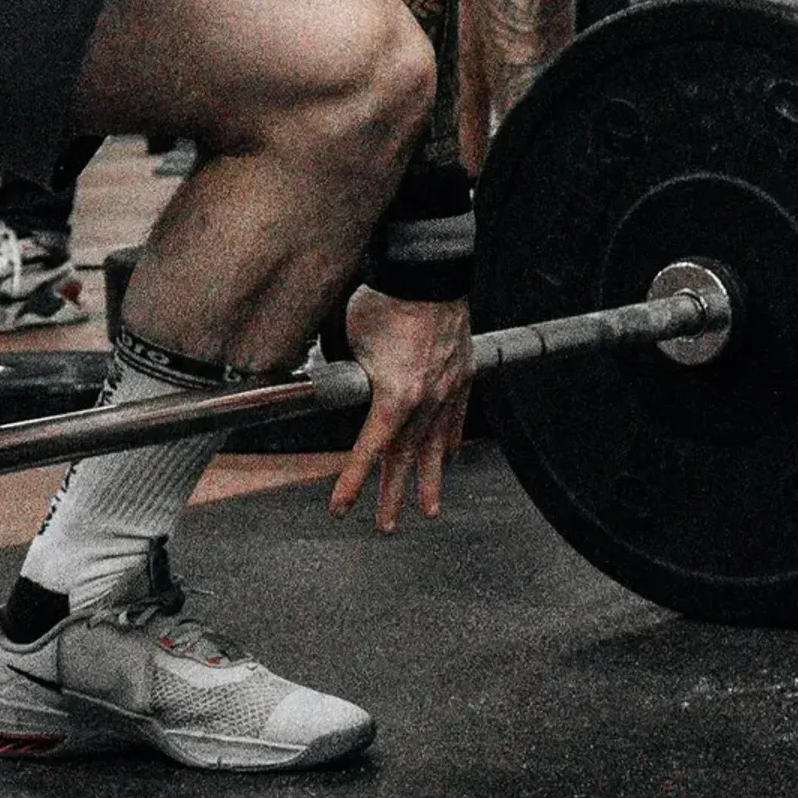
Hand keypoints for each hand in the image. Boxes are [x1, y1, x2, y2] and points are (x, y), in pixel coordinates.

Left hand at [328, 287, 471, 533]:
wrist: (428, 272)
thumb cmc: (386, 301)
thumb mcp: (352, 343)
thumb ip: (348, 373)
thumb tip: (337, 385)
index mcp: (396, 397)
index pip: (369, 450)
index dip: (353, 482)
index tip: (341, 508)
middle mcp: (425, 401)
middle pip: (405, 458)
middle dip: (392, 495)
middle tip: (385, 526)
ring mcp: (447, 390)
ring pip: (435, 446)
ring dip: (429, 480)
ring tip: (427, 510)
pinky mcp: (461, 376)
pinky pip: (454, 417)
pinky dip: (448, 440)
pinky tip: (447, 456)